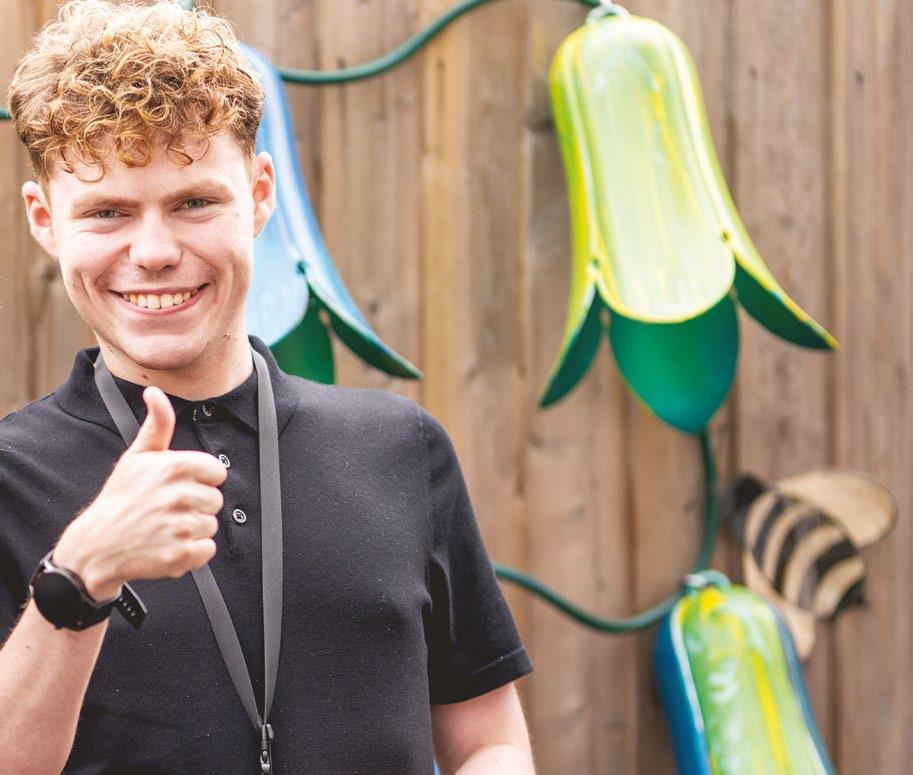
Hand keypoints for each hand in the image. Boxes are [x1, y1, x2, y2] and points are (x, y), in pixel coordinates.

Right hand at [53, 386, 226, 599]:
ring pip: (210, 525)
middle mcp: (181, 495)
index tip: (177, 486)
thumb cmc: (120, 499)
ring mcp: (182, 526)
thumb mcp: (137, 456)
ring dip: (192, 529)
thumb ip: (157, 424)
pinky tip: (167, 545)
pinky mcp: (182, 553)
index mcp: (176, 467)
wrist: (96, 546)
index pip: (217, 472)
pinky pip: (206, 550)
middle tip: (167, 509)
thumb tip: (155, 392)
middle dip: (196, 505)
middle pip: (216, 500)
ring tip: (164, 527)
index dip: (200, 480)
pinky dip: (191, 553)